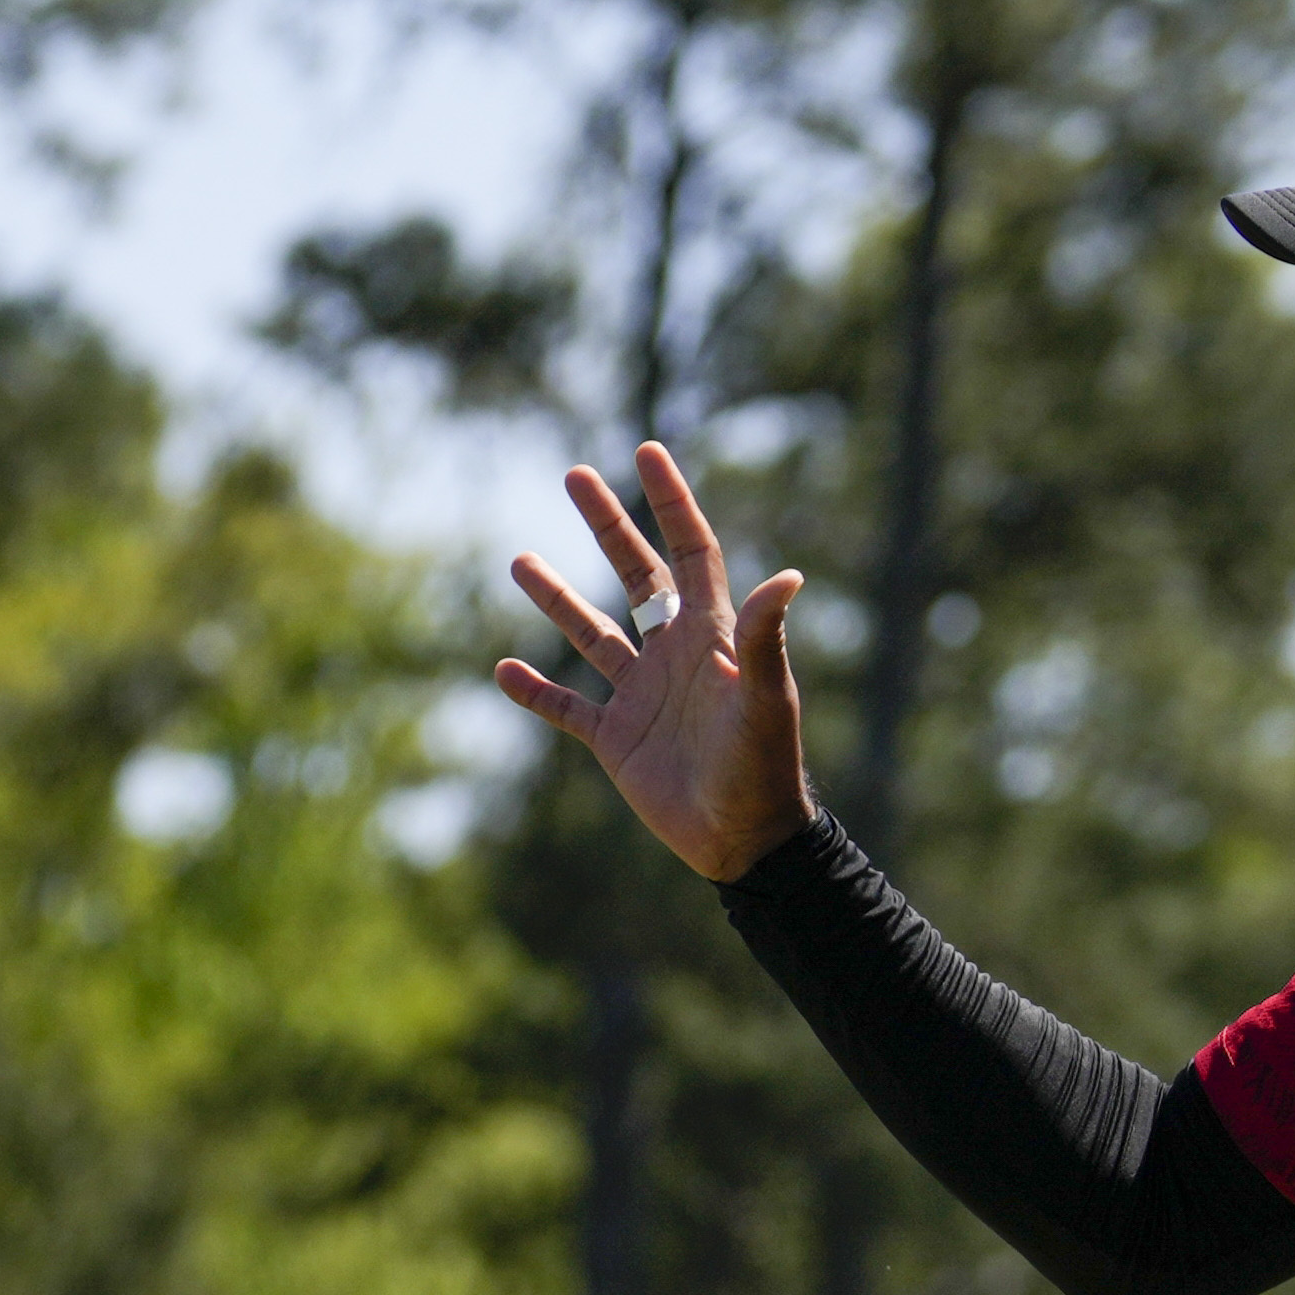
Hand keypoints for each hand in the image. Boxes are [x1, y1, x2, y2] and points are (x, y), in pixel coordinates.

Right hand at [497, 443, 815, 882]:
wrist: (746, 841)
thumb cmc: (764, 768)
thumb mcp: (766, 699)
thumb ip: (764, 638)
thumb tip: (789, 576)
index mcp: (711, 636)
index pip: (691, 552)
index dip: (671, 503)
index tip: (648, 452)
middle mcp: (674, 656)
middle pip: (637, 576)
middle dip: (607, 526)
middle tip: (574, 475)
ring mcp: (642, 696)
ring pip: (592, 635)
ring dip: (558, 598)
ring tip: (520, 561)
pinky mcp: (617, 741)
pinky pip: (568, 708)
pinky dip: (536, 692)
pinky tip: (505, 670)